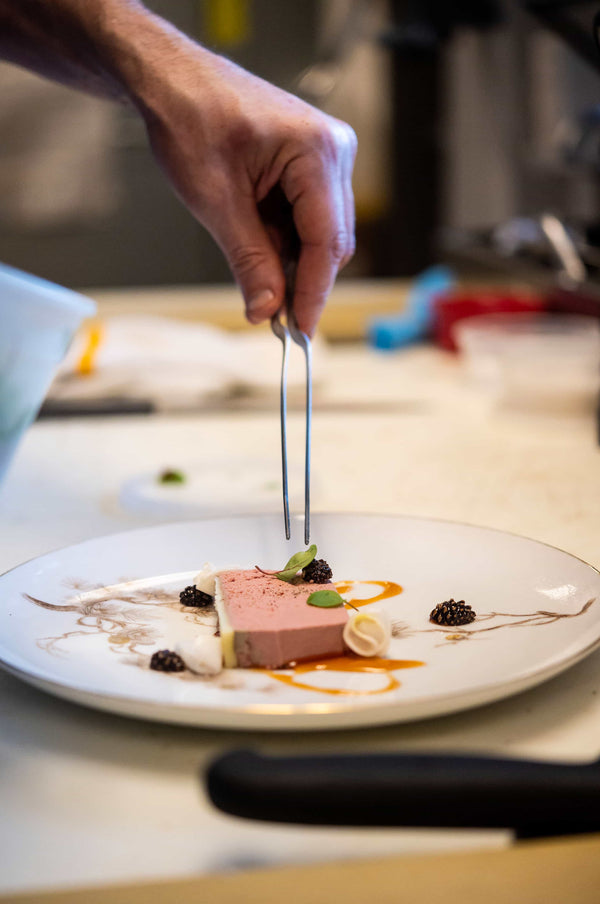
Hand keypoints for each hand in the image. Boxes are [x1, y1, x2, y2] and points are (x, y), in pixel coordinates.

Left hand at [140, 45, 356, 335]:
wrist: (172, 81)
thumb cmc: (189, 119)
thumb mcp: (215, 201)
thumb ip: (249, 260)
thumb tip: (267, 310)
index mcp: (316, 151)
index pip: (326, 241)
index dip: (313, 292)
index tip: (299, 331)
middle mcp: (333, 150)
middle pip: (331, 240)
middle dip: (302, 280)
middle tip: (273, 316)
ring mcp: (326, 155)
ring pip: (321, 233)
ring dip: (290, 261)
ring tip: (256, 278)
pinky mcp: (312, 163)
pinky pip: (308, 218)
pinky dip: (284, 242)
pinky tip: (258, 247)